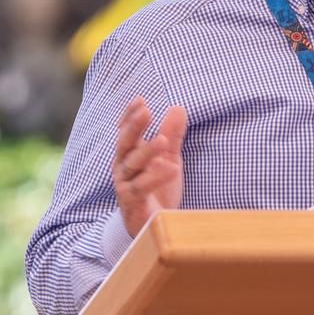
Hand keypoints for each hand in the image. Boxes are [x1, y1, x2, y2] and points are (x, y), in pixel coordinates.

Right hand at [112, 97, 187, 236]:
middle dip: (133, 127)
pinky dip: (155, 177)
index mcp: (130, 154)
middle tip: (145, 111)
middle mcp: (123, 168)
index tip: (140, 100)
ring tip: (162, 140)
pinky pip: (140, 189)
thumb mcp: (168, 157)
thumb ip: (172, 135)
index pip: (126, 131)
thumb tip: (178, 107)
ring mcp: (125, 186)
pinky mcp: (132, 204)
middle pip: (124, 144)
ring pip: (132, 165)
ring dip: (147, 151)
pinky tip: (171, 168)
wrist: (154, 226)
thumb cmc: (157, 188)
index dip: (130, 116)